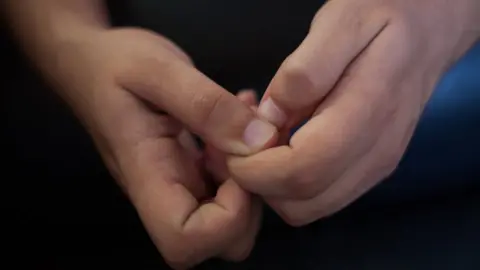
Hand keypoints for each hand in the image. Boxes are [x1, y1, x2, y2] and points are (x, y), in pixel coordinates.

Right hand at [50, 28, 275, 267]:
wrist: (90, 63)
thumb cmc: (114, 64)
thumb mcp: (159, 71)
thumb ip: (207, 106)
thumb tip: (261, 142)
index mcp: (147, 176)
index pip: (184, 241)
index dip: (227, 218)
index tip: (238, 166)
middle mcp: (164, 192)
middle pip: (218, 241)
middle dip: (249, 199)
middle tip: (243, 143)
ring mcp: (178, 184)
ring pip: (230, 218)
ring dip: (250, 176)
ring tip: (238, 125)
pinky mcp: (188, 170)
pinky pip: (228, 184)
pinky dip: (243, 158)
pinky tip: (236, 121)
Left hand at [228, 0, 479, 225]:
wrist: (427, 31)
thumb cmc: (383, 16)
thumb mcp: (341, 22)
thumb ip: (304, 71)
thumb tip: (270, 116)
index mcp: (368, 114)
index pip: (303, 170)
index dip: (256, 169)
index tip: (232, 145)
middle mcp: (375, 154)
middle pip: (302, 202)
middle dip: (258, 183)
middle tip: (237, 144)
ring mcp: (375, 167)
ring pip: (309, 209)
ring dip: (272, 187)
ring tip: (258, 144)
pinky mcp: (369, 170)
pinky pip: (320, 197)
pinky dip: (289, 186)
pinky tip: (281, 148)